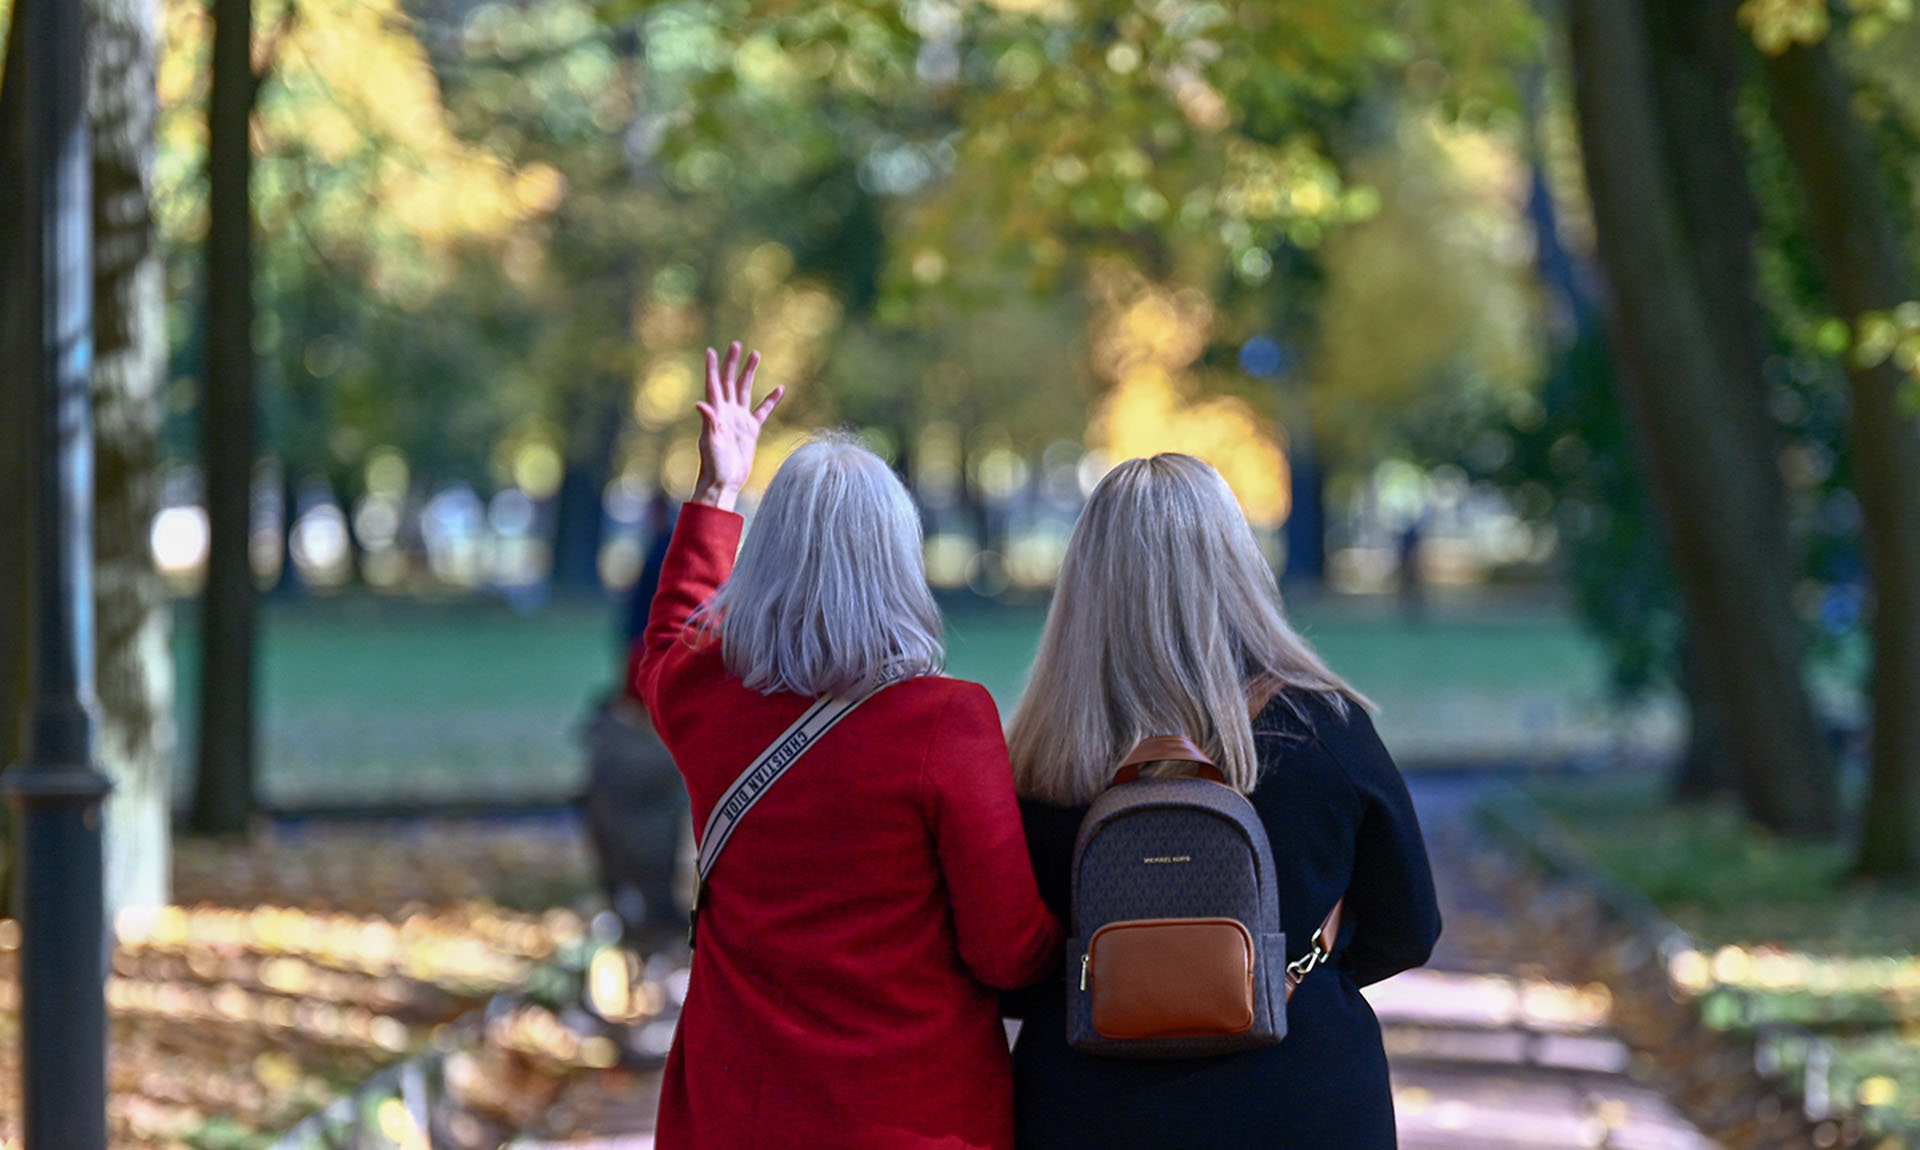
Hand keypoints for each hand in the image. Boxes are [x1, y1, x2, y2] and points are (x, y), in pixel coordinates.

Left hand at [691, 342, 783, 510]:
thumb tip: (700, 403)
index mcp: (716, 413)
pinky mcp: (750, 430)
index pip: (713, 385)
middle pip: (730, 382)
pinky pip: (762, 411)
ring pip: (745, 390)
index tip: (711, 350)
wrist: (724, 482)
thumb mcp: (711, 442)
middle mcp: (726, 412)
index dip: (712, 368)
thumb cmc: (713, 464)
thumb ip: (709, 422)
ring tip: (756, 354)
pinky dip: (770, 400)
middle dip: (733, 363)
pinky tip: (779, 389)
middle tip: (736, 344)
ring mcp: (739, 420)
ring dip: (749, 373)